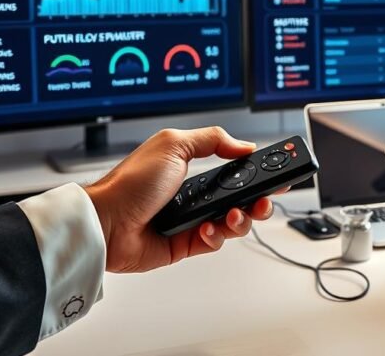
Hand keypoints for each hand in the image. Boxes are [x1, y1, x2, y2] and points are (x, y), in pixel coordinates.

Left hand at [84, 127, 281, 272]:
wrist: (106, 222)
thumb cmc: (130, 182)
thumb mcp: (173, 145)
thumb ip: (212, 140)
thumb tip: (244, 144)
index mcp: (193, 168)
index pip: (236, 168)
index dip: (259, 171)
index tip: (278, 172)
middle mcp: (194, 194)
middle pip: (241, 198)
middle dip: (259, 199)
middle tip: (264, 200)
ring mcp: (191, 220)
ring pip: (233, 222)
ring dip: (240, 219)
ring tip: (232, 215)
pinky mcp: (185, 245)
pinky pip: (215, 242)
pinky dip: (216, 236)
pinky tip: (206, 229)